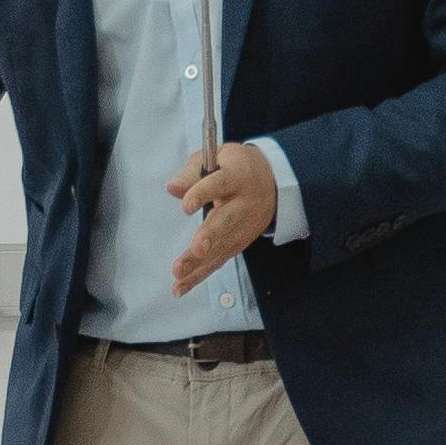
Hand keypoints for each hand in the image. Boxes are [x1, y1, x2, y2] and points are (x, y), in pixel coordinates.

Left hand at [168, 141, 278, 291]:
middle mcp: (243, 204)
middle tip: (196, 250)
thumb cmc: (235, 168)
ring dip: (199, 264)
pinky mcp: (239, 244)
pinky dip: (199, 275)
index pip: (219, 184)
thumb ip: (192, 173)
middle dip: (210, 237)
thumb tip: (172, 189)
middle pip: (226, 221)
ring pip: (221, 247)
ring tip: (178, 275)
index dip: (202, 194)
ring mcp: (244, 227)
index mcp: (237, 177)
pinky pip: (218, 261)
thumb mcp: (216, 157)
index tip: (186, 207)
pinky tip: (180, 286)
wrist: (273, 183)